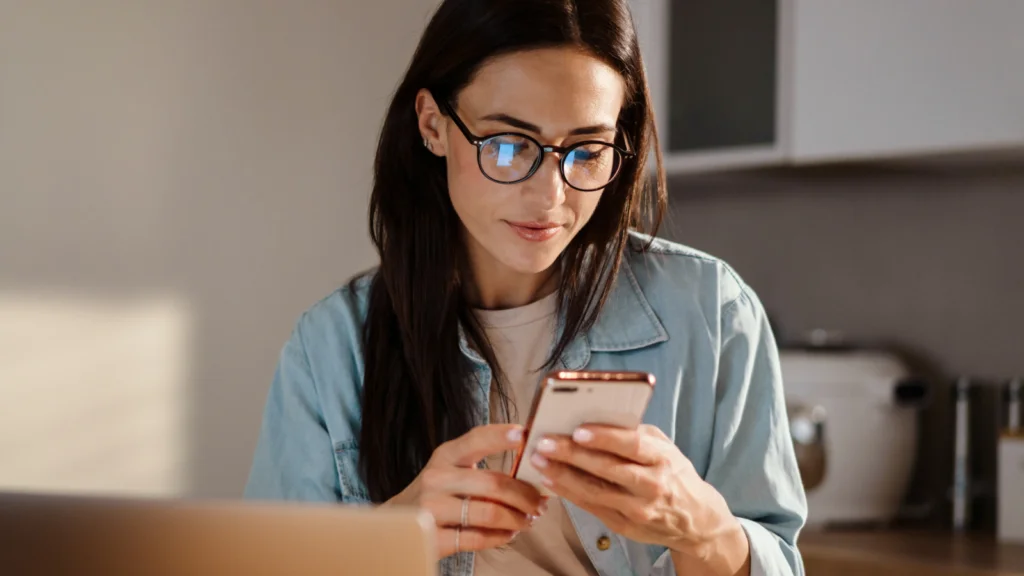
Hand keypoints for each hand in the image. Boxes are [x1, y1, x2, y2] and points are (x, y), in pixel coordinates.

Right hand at [383, 424, 546, 557]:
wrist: (396, 522)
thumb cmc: (437, 493)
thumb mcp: (451, 469)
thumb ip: (482, 464)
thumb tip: (531, 465)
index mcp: (445, 456)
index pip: (476, 439)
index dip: (501, 436)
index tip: (525, 435)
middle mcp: (436, 479)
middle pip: (493, 483)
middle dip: (525, 495)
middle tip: (540, 503)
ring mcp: (431, 509)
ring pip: (489, 513)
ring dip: (517, 519)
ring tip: (528, 520)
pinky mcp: (433, 537)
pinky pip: (478, 538)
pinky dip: (500, 537)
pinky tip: (508, 533)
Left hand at [529, 424, 749, 575]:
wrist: (695, 519)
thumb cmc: (673, 472)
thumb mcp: (664, 446)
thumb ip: (635, 433)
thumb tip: (595, 416)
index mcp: (663, 458)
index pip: (633, 445)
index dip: (605, 438)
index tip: (578, 430)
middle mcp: (652, 485)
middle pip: (607, 468)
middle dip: (572, 455)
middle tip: (544, 442)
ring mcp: (638, 509)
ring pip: (595, 491)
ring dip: (562, 475)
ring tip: (538, 460)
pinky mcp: (625, 526)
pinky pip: (591, 507)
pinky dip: (568, 493)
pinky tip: (550, 481)